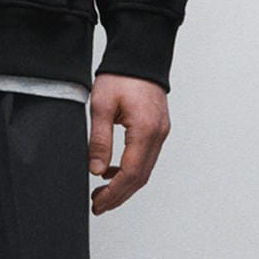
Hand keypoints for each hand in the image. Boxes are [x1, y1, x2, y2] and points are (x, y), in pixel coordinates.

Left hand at [87, 72, 170, 215]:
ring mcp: (161, 132)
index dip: (115, 193)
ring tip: (101, 190)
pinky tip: (113, 169)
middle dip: (119, 195)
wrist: (139, 54)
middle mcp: (158, 135)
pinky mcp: (158, 128)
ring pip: (145, 169)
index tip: (99, 204)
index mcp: (145, 130)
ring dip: (125, 184)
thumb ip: (100, 139)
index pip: (131, 173)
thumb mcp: (101, 105)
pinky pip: (146, 156)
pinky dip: (131, 168)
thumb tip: (97, 170)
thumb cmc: (121, 75)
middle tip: (98, 204)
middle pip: (141, 177)